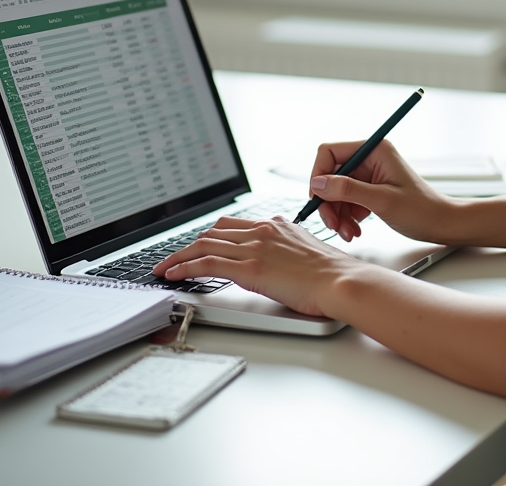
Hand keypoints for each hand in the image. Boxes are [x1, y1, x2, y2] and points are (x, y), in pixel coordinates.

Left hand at [151, 215, 355, 316]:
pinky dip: (185, 267)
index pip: (234, 225)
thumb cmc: (331, 273)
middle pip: (214, 231)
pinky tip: (174, 274)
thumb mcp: (306, 251)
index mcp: (278, 224)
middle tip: (174, 257)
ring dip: (179, 256)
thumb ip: (286, 250)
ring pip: (204, 245)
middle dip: (190, 244)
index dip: (211, 235)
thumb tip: (276, 262)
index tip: (199, 245)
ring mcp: (255, 247)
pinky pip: (206, 264)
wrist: (340, 280)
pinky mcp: (248, 268)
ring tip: (165, 267)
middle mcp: (263, 230)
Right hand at [309, 139, 455, 243]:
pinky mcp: (370, 190)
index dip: (319, 175)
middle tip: (333, 225)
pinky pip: (346, 201)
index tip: (318, 200)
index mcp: (374, 150)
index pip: (330, 152)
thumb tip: (318, 183)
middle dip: (329, 202)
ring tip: (349, 233)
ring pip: (337, 191)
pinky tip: (355, 230)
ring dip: (337, 214)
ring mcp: (369, 175)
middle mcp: (370, 159)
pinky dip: (346, 217)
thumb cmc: (421, 209)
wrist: (441, 224)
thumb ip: (348, 190)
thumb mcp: (382, 201)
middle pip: (331, 175)